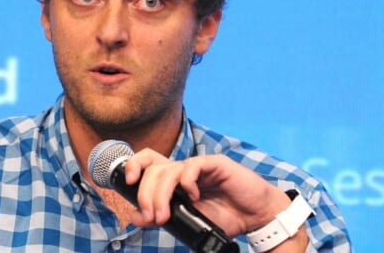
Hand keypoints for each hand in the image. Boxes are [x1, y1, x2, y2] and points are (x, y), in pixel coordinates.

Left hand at [124, 150, 307, 250]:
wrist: (256, 217)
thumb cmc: (224, 217)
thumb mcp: (188, 221)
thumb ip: (161, 218)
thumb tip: (135, 216)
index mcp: (175, 179)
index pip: (147, 162)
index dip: (133, 166)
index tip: (127, 184)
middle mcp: (184, 169)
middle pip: (153, 167)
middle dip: (146, 193)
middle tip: (152, 217)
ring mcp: (199, 166)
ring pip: (168, 169)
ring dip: (160, 195)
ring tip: (165, 216)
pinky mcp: (216, 165)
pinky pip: (192, 167)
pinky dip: (187, 183)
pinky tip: (192, 197)